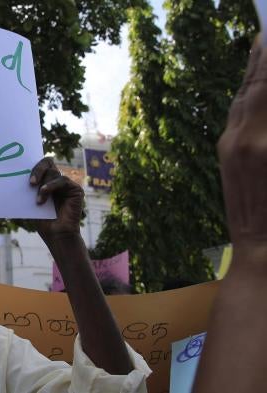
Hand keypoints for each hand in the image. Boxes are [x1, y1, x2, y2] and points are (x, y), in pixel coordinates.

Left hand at [29, 157, 83, 242]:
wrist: (56, 235)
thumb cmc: (42, 221)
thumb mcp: (30, 202)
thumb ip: (27, 188)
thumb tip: (13, 177)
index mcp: (46, 180)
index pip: (40, 164)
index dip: (32, 164)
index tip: (21, 171)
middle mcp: (57, 180)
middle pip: (47, 163)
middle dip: (37, 170)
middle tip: (30, 182)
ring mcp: (67, 184)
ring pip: (53, 172)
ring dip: (43, 186)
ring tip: (38, 201)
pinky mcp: (76, 189)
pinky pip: (62, 180)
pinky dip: (51, 186)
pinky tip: (44, 194)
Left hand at [218, 39, 266, 249]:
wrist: (265, 255)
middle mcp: (242, 140)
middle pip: (255, 86)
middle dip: (264, 57)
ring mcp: (229, 148)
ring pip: (242, 99)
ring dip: (254, 73)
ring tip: (263, 47)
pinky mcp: (224, 156)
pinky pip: (236, 116)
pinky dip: (247, 95)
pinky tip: (255, 84)